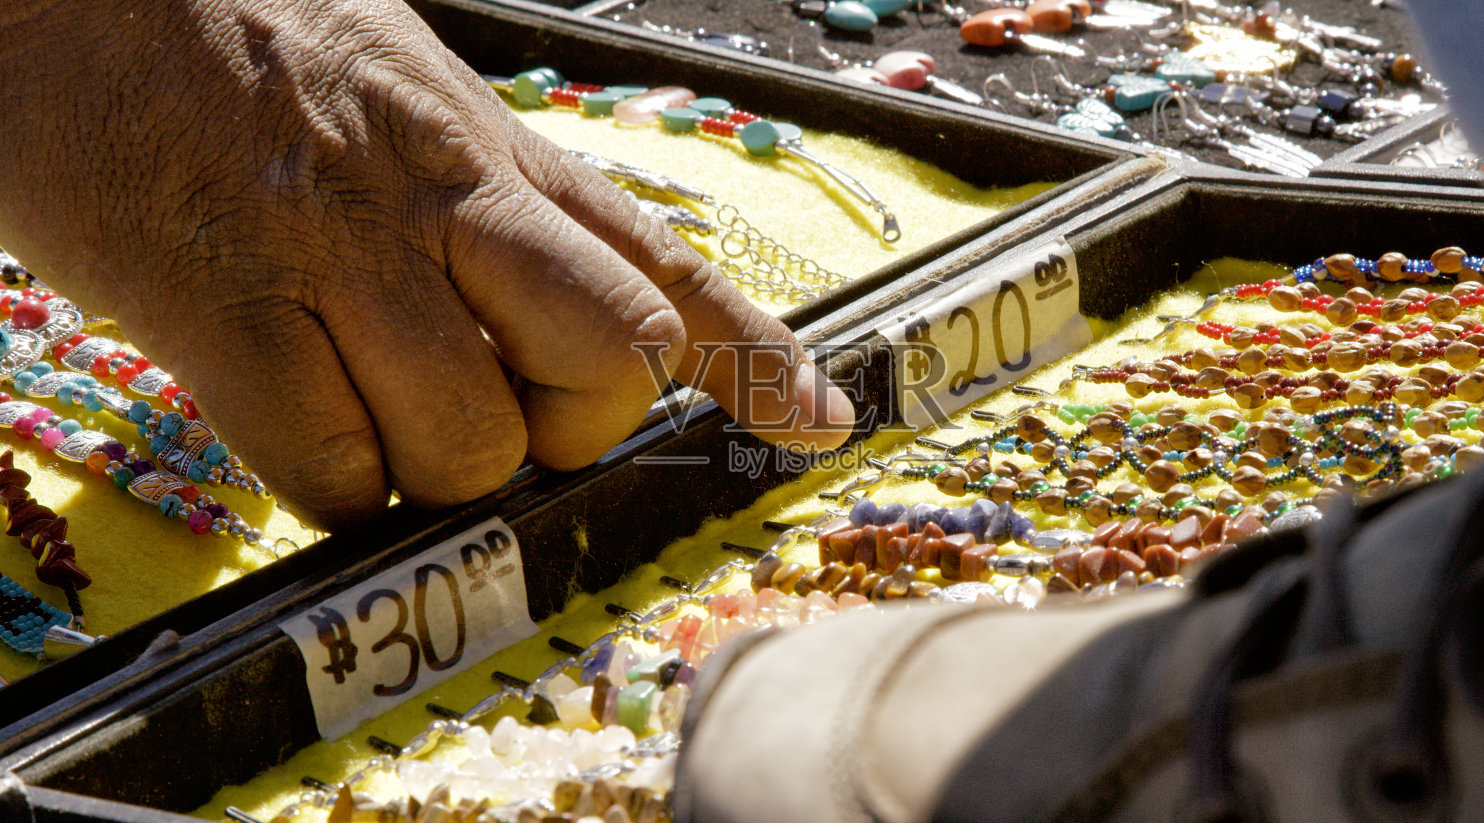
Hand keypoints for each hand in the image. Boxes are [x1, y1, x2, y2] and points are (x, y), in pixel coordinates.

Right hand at [0, 0, 854, 529]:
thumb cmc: (243, 42)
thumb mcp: (414, 99)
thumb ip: (500, 204)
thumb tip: (568, 301)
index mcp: (496, 156)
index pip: (666, 265)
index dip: (757, 357)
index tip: (820, 419)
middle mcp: (443, 205)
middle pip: (612, 360)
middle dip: (576, 426)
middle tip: (504, 412)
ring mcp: (337, 258)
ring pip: (474, 442)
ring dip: (436, 467)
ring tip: (367, 404)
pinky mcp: (223, 311)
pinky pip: (332, 471)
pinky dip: (331, 482)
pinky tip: (295, 418)